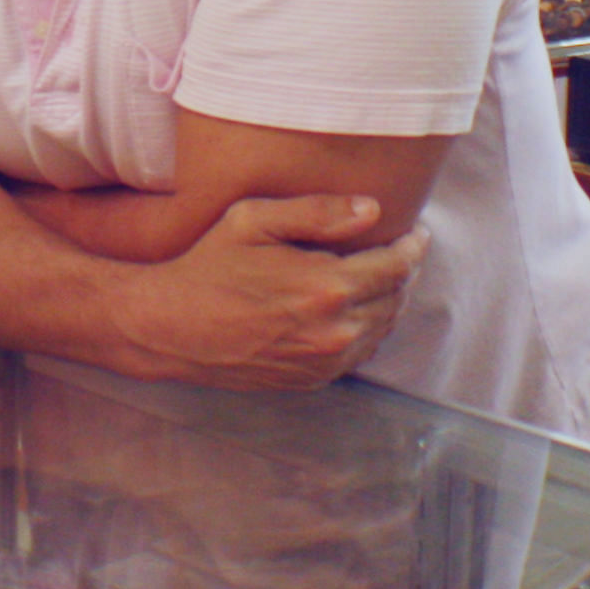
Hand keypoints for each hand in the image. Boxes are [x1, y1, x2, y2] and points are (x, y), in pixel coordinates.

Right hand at [123, 194, 427, 391]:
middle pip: (395, 298)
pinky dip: (366, 328)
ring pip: (382, 328)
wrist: (172, 328)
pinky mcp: (312, 380)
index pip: (397, 266)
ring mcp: (324, 361)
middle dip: (402, 272)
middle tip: (398, 250)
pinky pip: (358, 352)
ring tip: (378, 277)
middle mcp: (334, 330)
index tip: (417, 233)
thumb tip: (373, 209)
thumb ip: (317, 211)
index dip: (413, 246)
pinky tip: (350, 308)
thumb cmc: (209, 267)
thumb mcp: (254, 221)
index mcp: (327, 287)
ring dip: (387, 301)